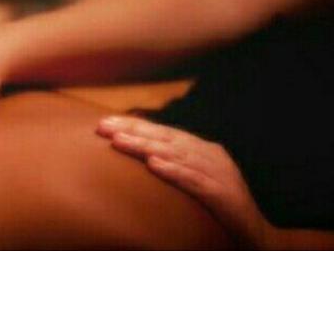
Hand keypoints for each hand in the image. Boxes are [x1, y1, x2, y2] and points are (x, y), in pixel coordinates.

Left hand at [96, 115, 272, 247]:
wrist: (257, 237)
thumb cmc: (219, 210)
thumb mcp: (195, 181)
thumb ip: (173, 167)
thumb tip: (139, 158)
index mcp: (202, 150)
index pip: (162, 133)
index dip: (134, 125)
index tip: (104, 122)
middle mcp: (209, 156)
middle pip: (165, 138)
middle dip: (132, 131)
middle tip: (103, 127)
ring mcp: (217, 173)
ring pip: (175, 155)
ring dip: (145, 146)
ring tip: (119, 141)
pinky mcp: (223, 194)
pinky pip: (194, 181)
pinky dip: (173, 171)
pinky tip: (154, 165)